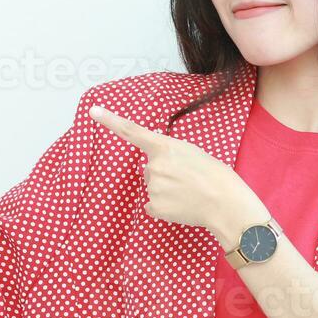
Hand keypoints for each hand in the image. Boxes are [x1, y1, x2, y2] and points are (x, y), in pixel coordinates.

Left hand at [88, 103, 265, 239]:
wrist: (225, 203)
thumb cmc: (214, 175)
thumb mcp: (192, 153)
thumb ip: (169, 153)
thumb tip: (154, 165)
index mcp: (165, 147)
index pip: (132, 131)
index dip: (110, 120)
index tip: (93, 111)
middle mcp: (154, 166)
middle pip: (149, 168)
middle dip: (164, 172)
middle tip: (188, 178)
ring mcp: (152, 187)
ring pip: (152, 186)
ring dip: (167, 189)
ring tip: (189, 191)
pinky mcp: (154, 207)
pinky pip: (153, 205)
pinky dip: (165, 206)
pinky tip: (182, 205)